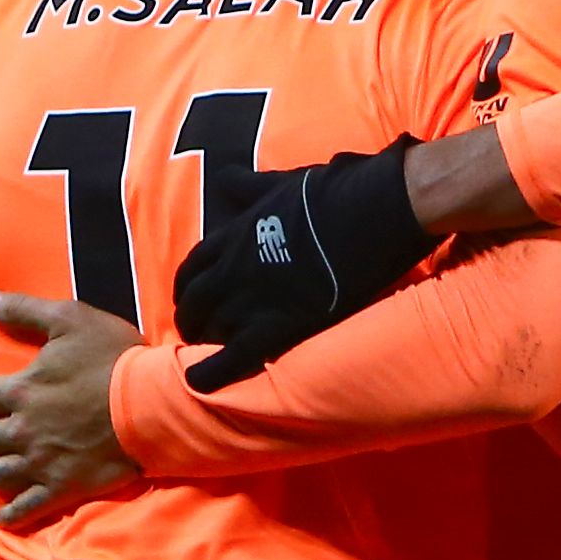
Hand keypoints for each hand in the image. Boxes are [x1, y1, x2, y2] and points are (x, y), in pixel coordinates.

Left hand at [0, 293, 142, 524]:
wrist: (151, 404)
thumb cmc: (113, 358)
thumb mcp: (70, 319)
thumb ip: (24, 310)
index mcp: (19, 390)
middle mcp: (21, 430)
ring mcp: (40, 462)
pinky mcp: (62, 488)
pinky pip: (26, 508)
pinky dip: (11, 515)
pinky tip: (4, 517)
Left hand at [173, 142, 434, 388]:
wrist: (371, 212)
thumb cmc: (332, 192)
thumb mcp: (279, 182)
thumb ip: (250, 185)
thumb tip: (227, 176)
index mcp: (236, 235)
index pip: (195, 265)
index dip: (189, 284)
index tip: (192, 295)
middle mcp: (233, 268)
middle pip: (195, 300)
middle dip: (190, 317)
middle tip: (195, 330)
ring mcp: (251, 299)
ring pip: (209, 329)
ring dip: (203, 343)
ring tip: (206, 353)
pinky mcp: (276, 325)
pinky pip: (231, 358)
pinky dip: (208, 373)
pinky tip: (198, 382)